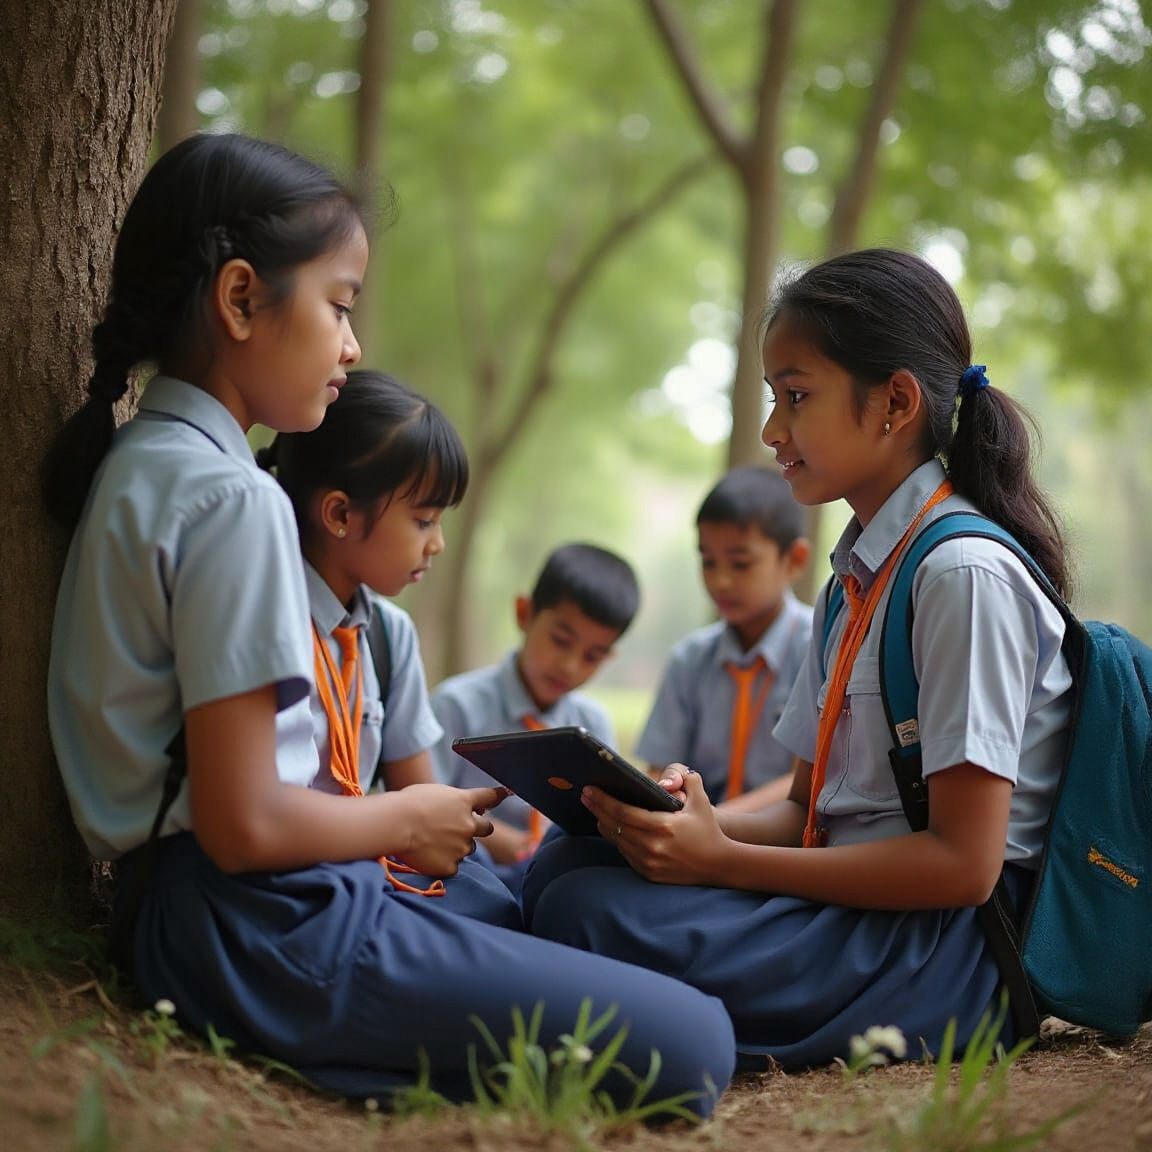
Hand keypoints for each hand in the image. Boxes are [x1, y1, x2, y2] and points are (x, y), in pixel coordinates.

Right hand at [392, 784, 506, 876]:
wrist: (396, 825)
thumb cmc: (408, 804)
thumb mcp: (434, 793)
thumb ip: (452, 801)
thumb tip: (462, 806)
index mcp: (464, 802)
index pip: (489, 797)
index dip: (498, 796)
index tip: (506, 793)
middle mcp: (469, 824)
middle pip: (487, 828)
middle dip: (479, 828)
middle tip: (463, 830)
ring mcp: (461, 846)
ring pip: (468, 848)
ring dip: (458, 846)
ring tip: (434, 842)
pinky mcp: (451, 865)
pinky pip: (453, 866)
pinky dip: (444, 862)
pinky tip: (428, 856)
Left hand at [581, 770, 728, 885]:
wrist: (719, 864)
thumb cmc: (707, 829)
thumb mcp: (701, 800)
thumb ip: (688, 779)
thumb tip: (671, 774)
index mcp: (663, 826)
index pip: (623, 812)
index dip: (603, 800)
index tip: (590, 790)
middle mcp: (653, 846)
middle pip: (614, 825)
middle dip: (597, 809)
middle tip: (585, 796)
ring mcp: (649, 863)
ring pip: (617, 841)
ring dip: (603, 824)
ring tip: (595, 810)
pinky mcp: (649, 874)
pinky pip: (625, 854)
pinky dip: (617, 839)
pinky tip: (611, 828)